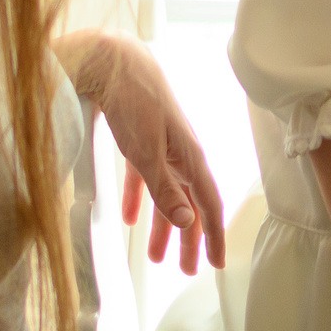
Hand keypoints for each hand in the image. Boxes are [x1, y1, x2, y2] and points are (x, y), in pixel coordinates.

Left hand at [73, 34, 225, 271]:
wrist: (114, 61)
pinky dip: (140, 199)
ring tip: (155, 256)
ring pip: (168, 194)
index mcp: (190, 158)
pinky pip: (145, 178)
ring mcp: (162, 148)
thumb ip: (165, 189)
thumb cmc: (134, 102)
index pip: (209, 205)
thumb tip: (187, 223)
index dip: (214, 236)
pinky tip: (131, 218)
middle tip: (187, 270)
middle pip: (190, 204)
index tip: (215, 263)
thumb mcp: (146, 152)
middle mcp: (182, 155)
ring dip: (163, 225)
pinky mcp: (141, 140)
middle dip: (189, 239)